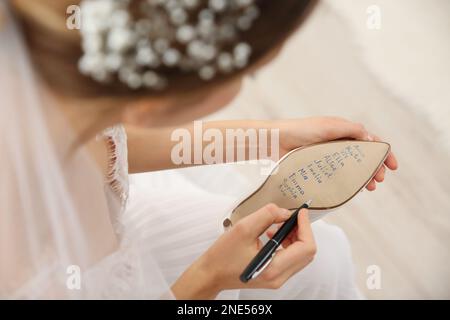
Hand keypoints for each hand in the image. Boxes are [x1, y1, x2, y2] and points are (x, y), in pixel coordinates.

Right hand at [171, 204, 315, 298]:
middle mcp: (279, 277)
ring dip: (294, 237)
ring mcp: (277, 279)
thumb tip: (284, 212)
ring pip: (300, 255)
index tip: (300, 213)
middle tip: (290, 217)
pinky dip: (287, 244)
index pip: (306, 247)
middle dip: (301, 231)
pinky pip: (290, 259)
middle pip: (307, 252)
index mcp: (273, 268)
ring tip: (276, 226)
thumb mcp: (243, 228)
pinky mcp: (273, 276)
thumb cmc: (222, 256)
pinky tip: (272, 235)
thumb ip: (266, 215)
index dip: (306, 226)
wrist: (211, 274)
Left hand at [274, 117, 397, 190]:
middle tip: (379, 181)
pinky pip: (338, 173)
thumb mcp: (329, 126)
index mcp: (343, 130)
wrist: (277, 140)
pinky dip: (348, 180)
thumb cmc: (301, 130)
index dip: (384, 153)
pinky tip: (351, 188)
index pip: (370, 140)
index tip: (393, 166)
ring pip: (352, 166)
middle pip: (364, 155)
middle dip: (375, 168)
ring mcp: (328, 153)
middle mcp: (338, 141)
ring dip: (364, 176)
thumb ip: (351, 131)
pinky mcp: (318, 164)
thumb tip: (372, 140)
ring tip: (369, 188)